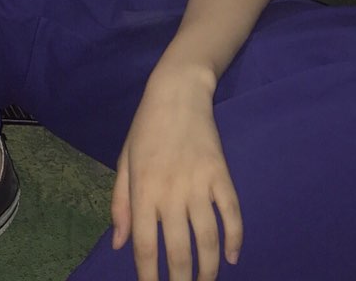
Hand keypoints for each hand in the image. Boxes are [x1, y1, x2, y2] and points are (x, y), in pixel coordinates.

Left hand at [111, 68, 241, 280]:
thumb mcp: (125, 161)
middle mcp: (170, 192)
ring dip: (209, 269)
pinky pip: (232, 214)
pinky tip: (232, 257)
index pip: (146, 246)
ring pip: (208, 240)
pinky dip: (235, 239)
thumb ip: (120, 203)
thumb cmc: (146, 127)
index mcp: (143, 190)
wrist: (177, 92)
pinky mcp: (221, 175)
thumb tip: (120, 244)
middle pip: (179, 251)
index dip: (149, 277)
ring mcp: (198, 184)